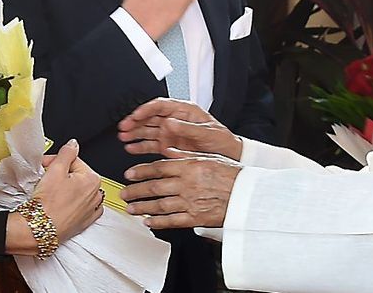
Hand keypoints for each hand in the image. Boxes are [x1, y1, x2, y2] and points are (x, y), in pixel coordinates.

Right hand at [7, 139, 102, 253]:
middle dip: (60, 174)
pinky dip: (71, 203)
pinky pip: (79, 207)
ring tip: (50, 192)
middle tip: (45, 178)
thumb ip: (67, 153)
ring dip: (65, 188)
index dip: (55, 161)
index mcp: (93, 179)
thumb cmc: (48, 204)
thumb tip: (73, 144)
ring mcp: (91, 210)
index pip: (73, 161)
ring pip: (77, 191)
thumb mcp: (56, 170)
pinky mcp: (84, 222)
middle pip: (76, 176)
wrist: (39, 229)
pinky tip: (59, 204)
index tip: (45, 165)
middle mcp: (96, 195)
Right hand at [118, 98, 242, 159]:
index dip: (146, 109)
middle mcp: (175, 121)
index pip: (161, 105)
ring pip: (148, 130)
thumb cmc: (222, 141)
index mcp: (184, 111)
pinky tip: (131, 147)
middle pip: (150, 117)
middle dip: (135, 121)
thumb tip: (169, 123)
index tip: (136, 115)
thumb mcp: (208, 132)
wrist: (227, 156)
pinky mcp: (169, 146)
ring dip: (134, 133)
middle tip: (124, 127)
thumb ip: (188, 128)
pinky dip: (140, 146)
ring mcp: (170, 134)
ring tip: (123, 137)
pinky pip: (151, 145)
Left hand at [119, 147, 240, 228]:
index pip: (158, 168)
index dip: (141, 172)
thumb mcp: (208, 157)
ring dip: (141, 207)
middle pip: (154, 187)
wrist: (248, 195)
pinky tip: (148, 222)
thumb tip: (167, 151)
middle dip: (135, 190)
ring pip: (159, 205)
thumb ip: (186, 156)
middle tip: (124, 192)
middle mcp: (186, 184)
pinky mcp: (194, 218)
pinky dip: (157, 222)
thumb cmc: (232, 175)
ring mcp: (189, 202)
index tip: (129, 174)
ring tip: (130, 208)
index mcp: (189, 167)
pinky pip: (171, 221)